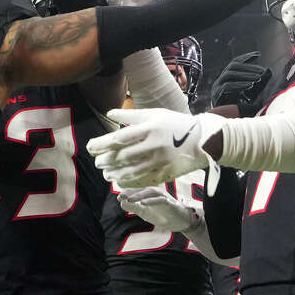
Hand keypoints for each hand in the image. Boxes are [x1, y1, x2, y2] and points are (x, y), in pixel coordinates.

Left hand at [86, 107, 225, 189]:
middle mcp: (154, 145)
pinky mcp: (166, 173)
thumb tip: (110, 113)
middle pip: (122, 156)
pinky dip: (129, 182)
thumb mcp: (155, 114)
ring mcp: (161, 161)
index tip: (90, 147)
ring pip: (131, 171)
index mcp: (150, 128)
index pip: (119, 138)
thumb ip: (131, 115)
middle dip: (106, 161)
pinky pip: (143, 180)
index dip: (101, 144)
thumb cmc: (176, 124)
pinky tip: (120, 180)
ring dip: (114, 173)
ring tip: (106, 173)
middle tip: (98, 162)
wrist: (204, 139)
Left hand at [118, 186, 201, 232]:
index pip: (137, 191)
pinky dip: (151, 201)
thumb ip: (135, 207)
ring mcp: (164, 197)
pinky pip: (160, 199)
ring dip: (139, 195)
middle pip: (142, 190)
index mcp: (150, 195)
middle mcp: (156, 193)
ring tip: (129, 199)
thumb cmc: (163, 215)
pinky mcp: (170, 203)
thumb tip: (122, 203)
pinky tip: (143, 203)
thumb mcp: (146, 212)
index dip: (128, 193)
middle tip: (121, 196)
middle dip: (131, 192)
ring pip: (150, 192)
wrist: (181, 222)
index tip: (119, 197)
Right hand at [211, 52, 272, 115]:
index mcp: (227, 79)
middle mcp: (220, 81)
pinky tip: (250, 85)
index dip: (246, 58)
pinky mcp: (216, 96)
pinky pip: (227, 86)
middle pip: (232, 66)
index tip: (258, 55)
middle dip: (248, 67)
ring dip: (245, 75)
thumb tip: (269, 70)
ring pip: (229, 74)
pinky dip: (239, 84)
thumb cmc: (241, 108)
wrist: (229, 123)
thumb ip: (258, 82)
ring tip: (258, 78)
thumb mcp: (252, 92)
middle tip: (262, 71)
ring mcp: (216, 88)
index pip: (235, 63)